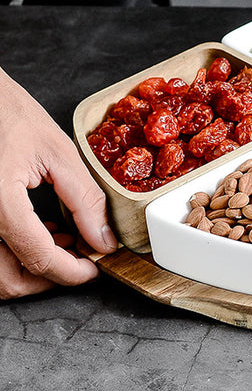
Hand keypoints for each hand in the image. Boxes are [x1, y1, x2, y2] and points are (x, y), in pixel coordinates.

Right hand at [0, 69, 116, 299]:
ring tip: (65, 241)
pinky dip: (14, 252)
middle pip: (8, 278)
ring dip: (32, 266)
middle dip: (51, 276)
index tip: (95, 268)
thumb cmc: (7, 112)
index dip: (72, 272)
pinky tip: (42, 231)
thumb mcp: (57, 152)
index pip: (37, 258)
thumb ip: (84, 200)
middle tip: (82, 258)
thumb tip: (103, 240)